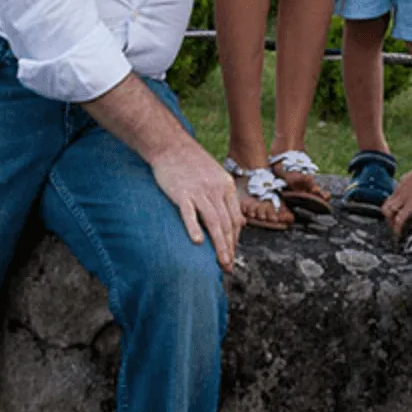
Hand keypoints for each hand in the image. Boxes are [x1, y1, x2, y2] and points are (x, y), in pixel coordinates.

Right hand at [150, 139, 243, 272]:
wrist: (171, 144)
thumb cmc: (192, 163)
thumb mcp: (216, 177)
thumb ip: (227, 200)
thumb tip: (240, 223)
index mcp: (226, 186)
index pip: (235, 218)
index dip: (235, 239)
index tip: (233, 255)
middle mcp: (216, 189)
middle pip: (227, 223)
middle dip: (230, 247)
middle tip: (229, 267)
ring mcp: (199, 191)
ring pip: (213, 222)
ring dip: (219, 245)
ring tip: (222, 262)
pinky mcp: (181, 192)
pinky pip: (190, 213)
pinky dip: (194, 228)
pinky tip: (199, 242)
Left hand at [382, 153, 411, 238]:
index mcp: (402, 185)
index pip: (390, 200)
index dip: (391, 211)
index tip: (395, 219)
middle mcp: (399, 192)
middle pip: (385, 208)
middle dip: (388, 220)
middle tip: (395, 229)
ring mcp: (404, 198)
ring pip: (388, 214)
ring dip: (391, 225)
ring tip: (397, 234)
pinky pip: (399, 219)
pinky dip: (397, 229)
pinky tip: (399, 236)